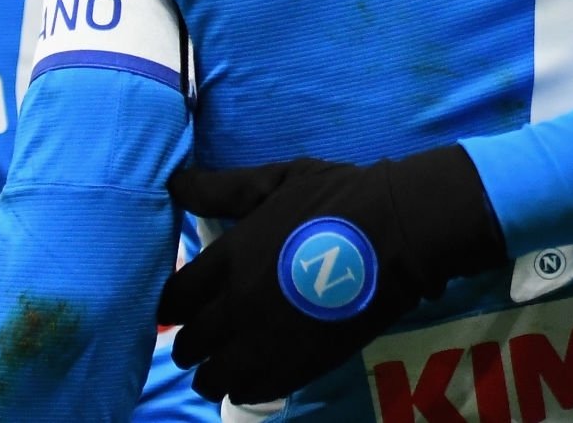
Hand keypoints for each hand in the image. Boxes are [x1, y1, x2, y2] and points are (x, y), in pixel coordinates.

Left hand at [158, 146, 504, 404]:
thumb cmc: (338, 197)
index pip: (176, 297)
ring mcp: (266, 342)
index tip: (182, 306)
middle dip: (190, 342)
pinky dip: (244, 386)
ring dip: (212, 371)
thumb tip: (175, 183)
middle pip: (189, 343)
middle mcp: (236, 306)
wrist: (397, 231)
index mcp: (228, 259)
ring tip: (224, 364)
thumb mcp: (277, 181)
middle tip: (202, 338)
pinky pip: (251, 391)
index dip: (174, 304)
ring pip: (213, 376)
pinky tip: (253, 374)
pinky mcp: (297, 367)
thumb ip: (223, 189)